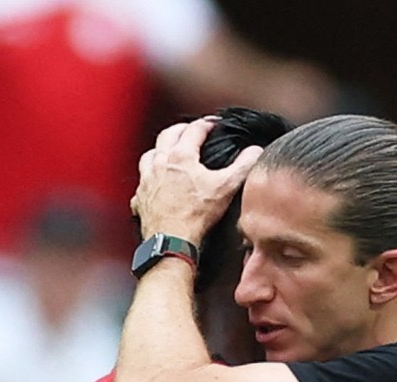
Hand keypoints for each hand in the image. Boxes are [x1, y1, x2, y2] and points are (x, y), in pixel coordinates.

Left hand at [131, 117, 262, 244]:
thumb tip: (255, 151)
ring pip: (149, 155)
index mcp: (181, 156)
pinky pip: (142, 184)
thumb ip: (243, 166)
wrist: (172, 241)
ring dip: (159, 151)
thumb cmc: (196, 215)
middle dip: (181, 130)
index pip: (195, 130)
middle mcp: (160, 163)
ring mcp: (147, 181)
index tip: (214, 125)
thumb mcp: (226, 188)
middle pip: (168, 135)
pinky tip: (154, 185)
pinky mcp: (140, 199)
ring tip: (168, 153)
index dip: (207, 124)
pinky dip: (148, 181)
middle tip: (190, 131)